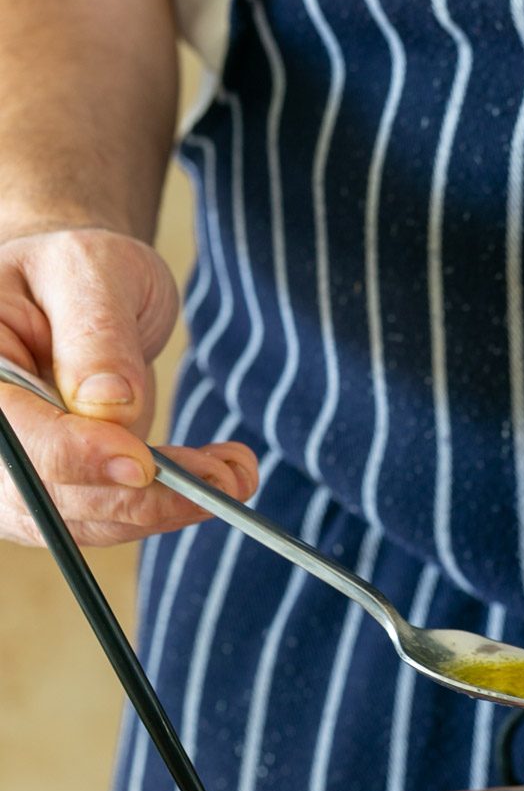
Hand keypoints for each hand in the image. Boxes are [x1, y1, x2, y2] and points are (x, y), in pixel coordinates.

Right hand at [0, 227, 256, 546]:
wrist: (76, 294)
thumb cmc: (76, 270)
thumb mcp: (89, 272)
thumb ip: (95, 336)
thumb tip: (109, 405)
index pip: (19, 436)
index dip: (78, 456)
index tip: (144, 464)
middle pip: (51, 495)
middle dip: (142, 497)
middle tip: (222, 479)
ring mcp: (18, 472)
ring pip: (87, 520)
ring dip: (167, 509)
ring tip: (235, 477)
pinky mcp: (59, 493)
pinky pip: (110, 519)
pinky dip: (167, 508)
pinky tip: (215, 480)